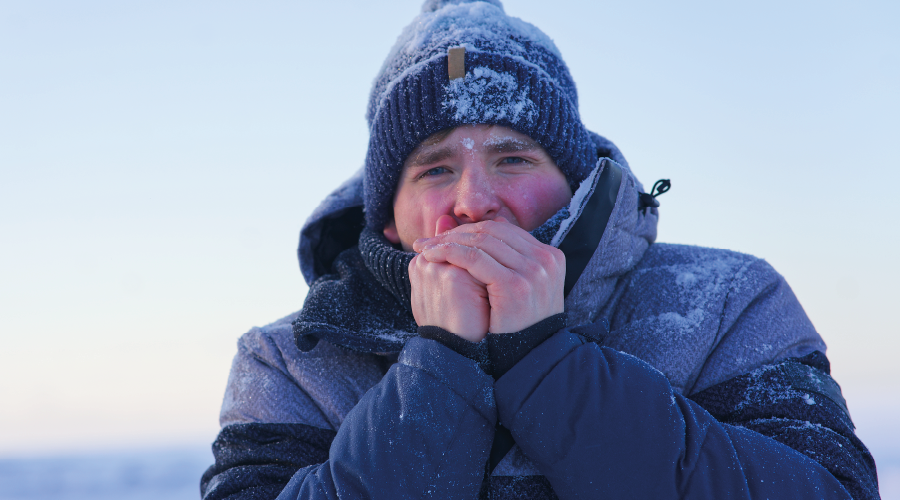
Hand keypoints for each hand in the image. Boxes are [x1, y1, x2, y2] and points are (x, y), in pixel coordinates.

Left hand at [413, 217, 565, 333]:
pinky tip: (430, 256)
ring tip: (424, 248)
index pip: (503, 230)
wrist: (526, 360)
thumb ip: (505, 257)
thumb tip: (490, 220)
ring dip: (447, 241)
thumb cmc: (516, 326)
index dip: (470, 231)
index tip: (445, 237)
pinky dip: (448, 252)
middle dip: (456, 233)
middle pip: (492, 232)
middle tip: (428, 241)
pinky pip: (474, 258)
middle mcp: (545, 258)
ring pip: (481, 242)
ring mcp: (533, 271)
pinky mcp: (515, 284)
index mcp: (549, 256)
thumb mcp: (517, 286)